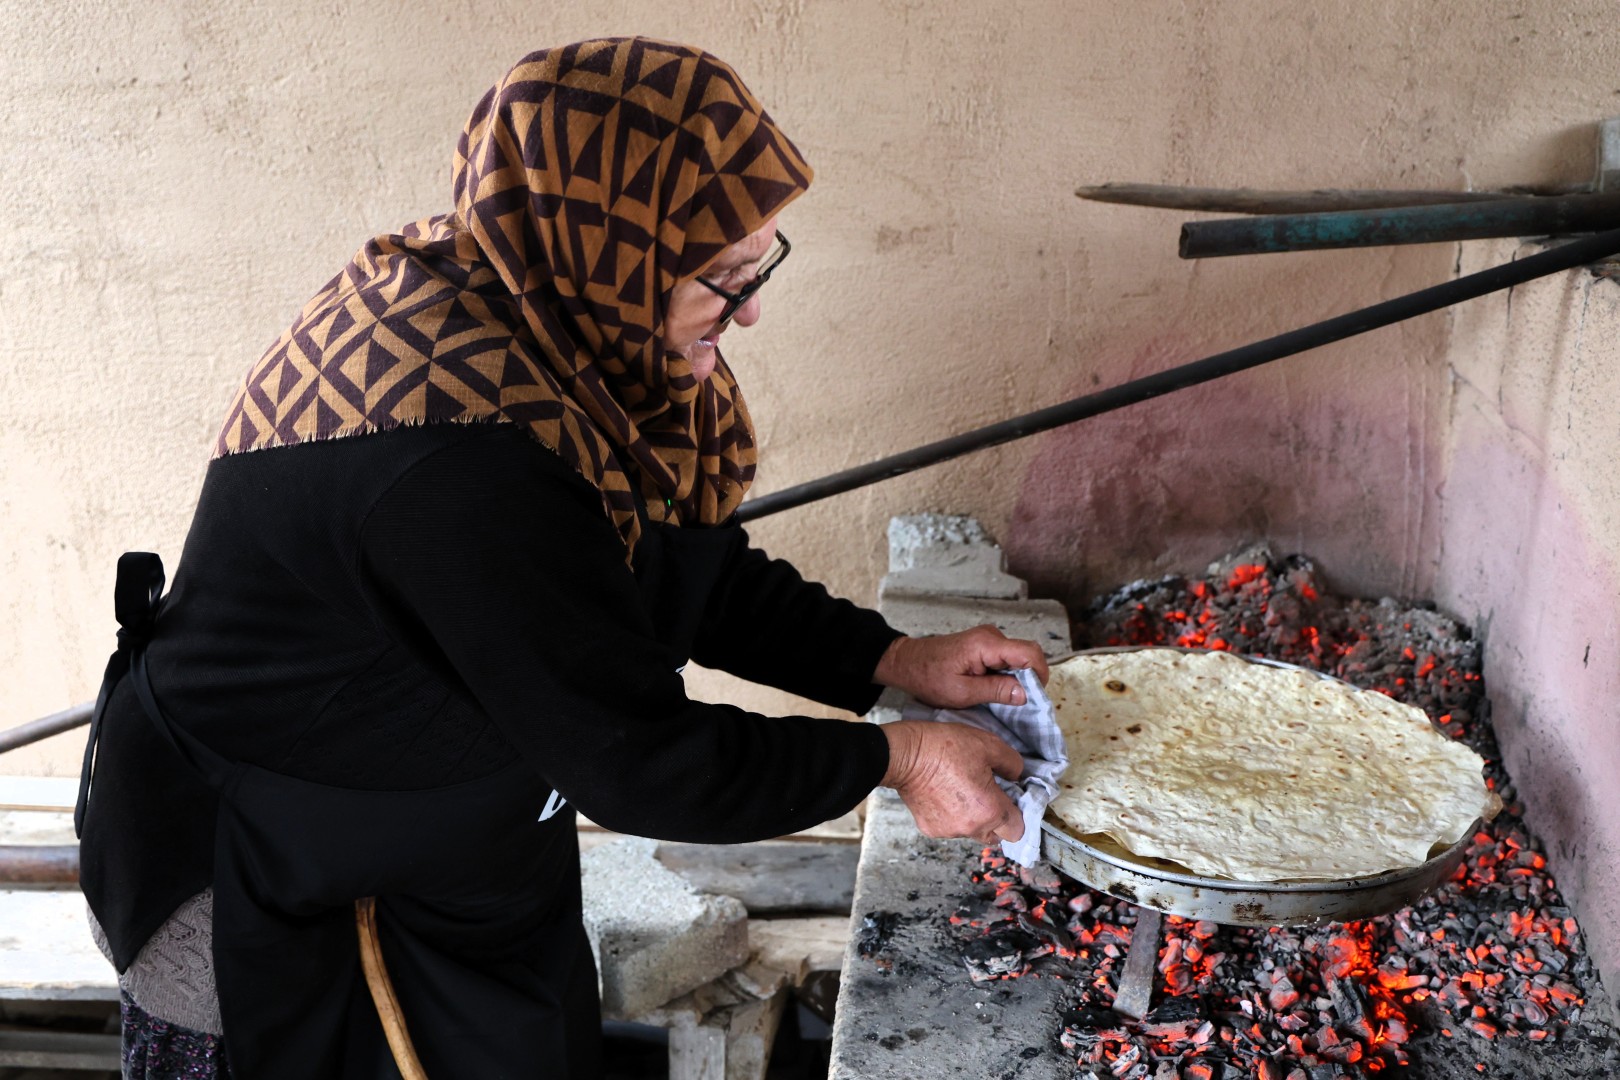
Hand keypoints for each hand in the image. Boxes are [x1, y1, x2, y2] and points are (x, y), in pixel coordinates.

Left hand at [872, 625, 1049, 708]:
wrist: (907, 662)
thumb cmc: (928, 677)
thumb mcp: (962, 692)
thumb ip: (995, 690)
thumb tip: (1026, 694)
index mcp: (986, 644)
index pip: (1030, 652)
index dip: (1039, 675)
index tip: (1035, 697)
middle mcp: (991, 636)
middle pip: (1027, 654)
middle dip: (1030, 678)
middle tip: (1020, 703)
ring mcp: (989, 638)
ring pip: (1018, 657)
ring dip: (1018, 677)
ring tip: (1005, 698)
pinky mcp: (985, 644)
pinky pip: (1007, 657)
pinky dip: (1008, 673)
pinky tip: (996, 689)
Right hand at [880, 719, 1025, 842]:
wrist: (904, 754)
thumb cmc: (944, 748)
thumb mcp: (988, 744)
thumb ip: (1012, 764)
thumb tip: (1016, 776)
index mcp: (990, 810)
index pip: (1018, 830)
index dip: (1019, 813)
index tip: (1012, 798)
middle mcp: (971, 827)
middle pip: (996, 836)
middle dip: (997, 820)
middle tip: (989, 795)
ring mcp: (948, 831)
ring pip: (972, 831)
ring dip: (973, 817)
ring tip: (962, 790)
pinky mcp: (930, 828)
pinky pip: (950, 827)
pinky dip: (951, 815)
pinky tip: (944, 794)